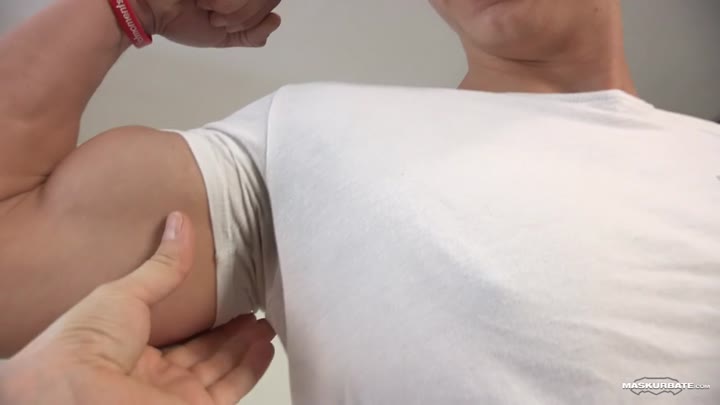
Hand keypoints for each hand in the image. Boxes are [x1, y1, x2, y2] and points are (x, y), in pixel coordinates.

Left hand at [0, 212, 275, 404]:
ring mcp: (174, 397)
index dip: (203, 318)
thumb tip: (180, 222)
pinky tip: (266, 345)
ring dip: (245, 345)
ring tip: (267, 321)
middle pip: (203, 353)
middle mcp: (152, 378)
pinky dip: (252, 367)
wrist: (76, 390)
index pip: (176, 335)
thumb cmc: (84, 345)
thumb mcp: (125, 293)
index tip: (227, 296)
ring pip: (221, 369)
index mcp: (129, 350)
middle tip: (254, 307)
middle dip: (230, 331)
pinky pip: (231, 389)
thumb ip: (162, 266)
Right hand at [134, 0, 281, 46]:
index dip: (255, 17)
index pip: (271, 0)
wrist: (153, 11)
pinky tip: (201, 0)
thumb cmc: (182, 20)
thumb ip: (251, 35)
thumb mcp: (223, 36)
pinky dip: (221, 1)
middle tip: (217, 18)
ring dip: (232, 7)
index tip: (228, 26)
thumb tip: (275, 20)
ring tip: (207, 7)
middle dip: (244, 14)